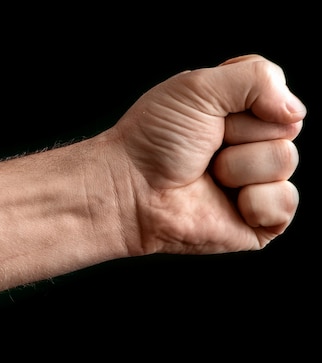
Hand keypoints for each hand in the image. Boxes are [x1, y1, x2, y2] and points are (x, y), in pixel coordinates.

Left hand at [108, 54, 305, 253]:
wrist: (130, 187)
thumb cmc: (154, 138)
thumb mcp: (200, 87)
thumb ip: (257, 77)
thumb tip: (297, 112)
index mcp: (238, 109)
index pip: (276, 88)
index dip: (247, 98)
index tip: (209, 110)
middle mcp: (251, 143)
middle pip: (287, 125)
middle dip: (241, 133)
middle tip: (204, 147)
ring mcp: (256, 182)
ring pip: (286, 160)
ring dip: (239, 166)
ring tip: (208, 175)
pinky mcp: (258, 221)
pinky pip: (285, 203)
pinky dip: (253, 202)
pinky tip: (226, 203)